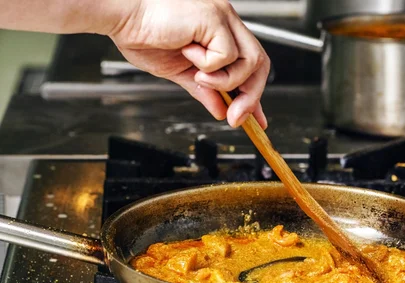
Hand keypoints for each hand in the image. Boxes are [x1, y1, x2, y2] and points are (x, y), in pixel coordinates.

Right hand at [109, 0, 269, 128]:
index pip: (250, 65)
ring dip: (226, 81)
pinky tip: (187, 53)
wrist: (120, 16)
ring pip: (250, 61)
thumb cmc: (141, 33)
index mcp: (219, 32)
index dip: (254, 93)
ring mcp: (223, 18)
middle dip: (250, 96)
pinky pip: (227, 55)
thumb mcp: (179, 71)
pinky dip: (209, 65)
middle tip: (235, 117)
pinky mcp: (215, 18)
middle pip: (259, 63)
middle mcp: (226, 22)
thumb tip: (220, 109)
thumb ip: (204, 89)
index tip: (256, 119)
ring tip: (199, 76)